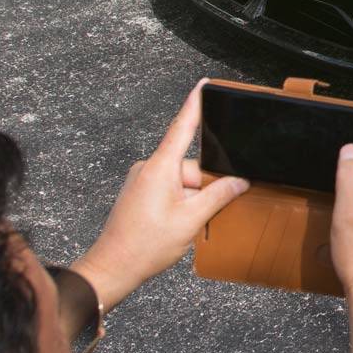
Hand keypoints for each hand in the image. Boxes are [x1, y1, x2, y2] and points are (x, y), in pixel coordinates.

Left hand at [72, 82, 251, 311]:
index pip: (182, 126)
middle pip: (191, 166)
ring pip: (182, 181)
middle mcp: (149, 168)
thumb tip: (240, 182)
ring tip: (184, 226)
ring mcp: (142, 181)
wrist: (113, 268)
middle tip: (203, 214)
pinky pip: (170, 190)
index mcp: (160, 167)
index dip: (195, 104)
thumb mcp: (190, 220)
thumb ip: (219, 196)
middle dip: (205, 187)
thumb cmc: (144, 245)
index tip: (204, 84)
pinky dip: (181, 204)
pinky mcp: (139, 194)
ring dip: (192, 200)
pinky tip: (178, 225)